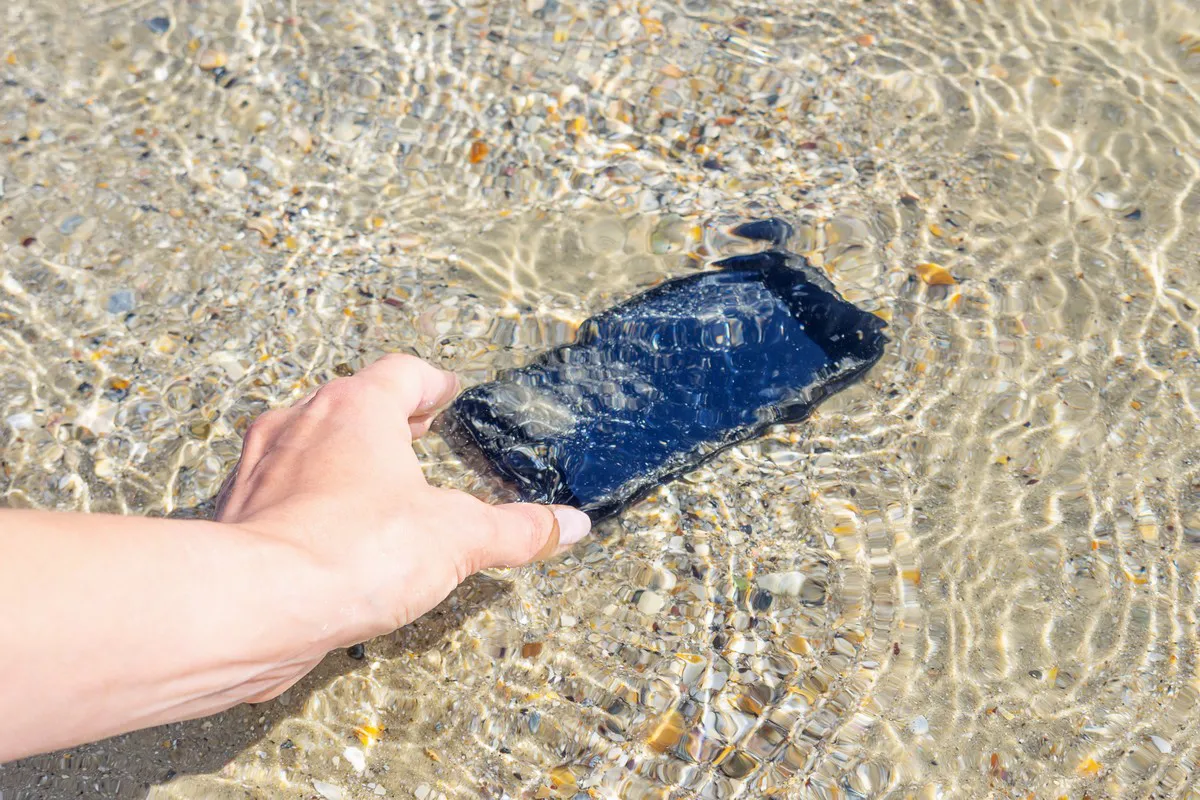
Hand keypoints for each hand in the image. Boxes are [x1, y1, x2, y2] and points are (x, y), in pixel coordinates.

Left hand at [213, 354, 590, 700]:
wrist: (256, 604)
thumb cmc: (358, 550)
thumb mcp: (458, 540)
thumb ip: (516, 530)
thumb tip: (572, 525)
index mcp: (358, 408)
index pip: (401, 372)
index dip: (430, 382)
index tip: (446, 391)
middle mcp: (302, 421)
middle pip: (349, 401)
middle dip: (386, 417)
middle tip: (417, 431)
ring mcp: (259, 464)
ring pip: (306, 441)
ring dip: (341, 455)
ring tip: (374, 483)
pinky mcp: (233, 511)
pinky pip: (276, 490)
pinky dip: (305, 498)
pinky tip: (327, 532)